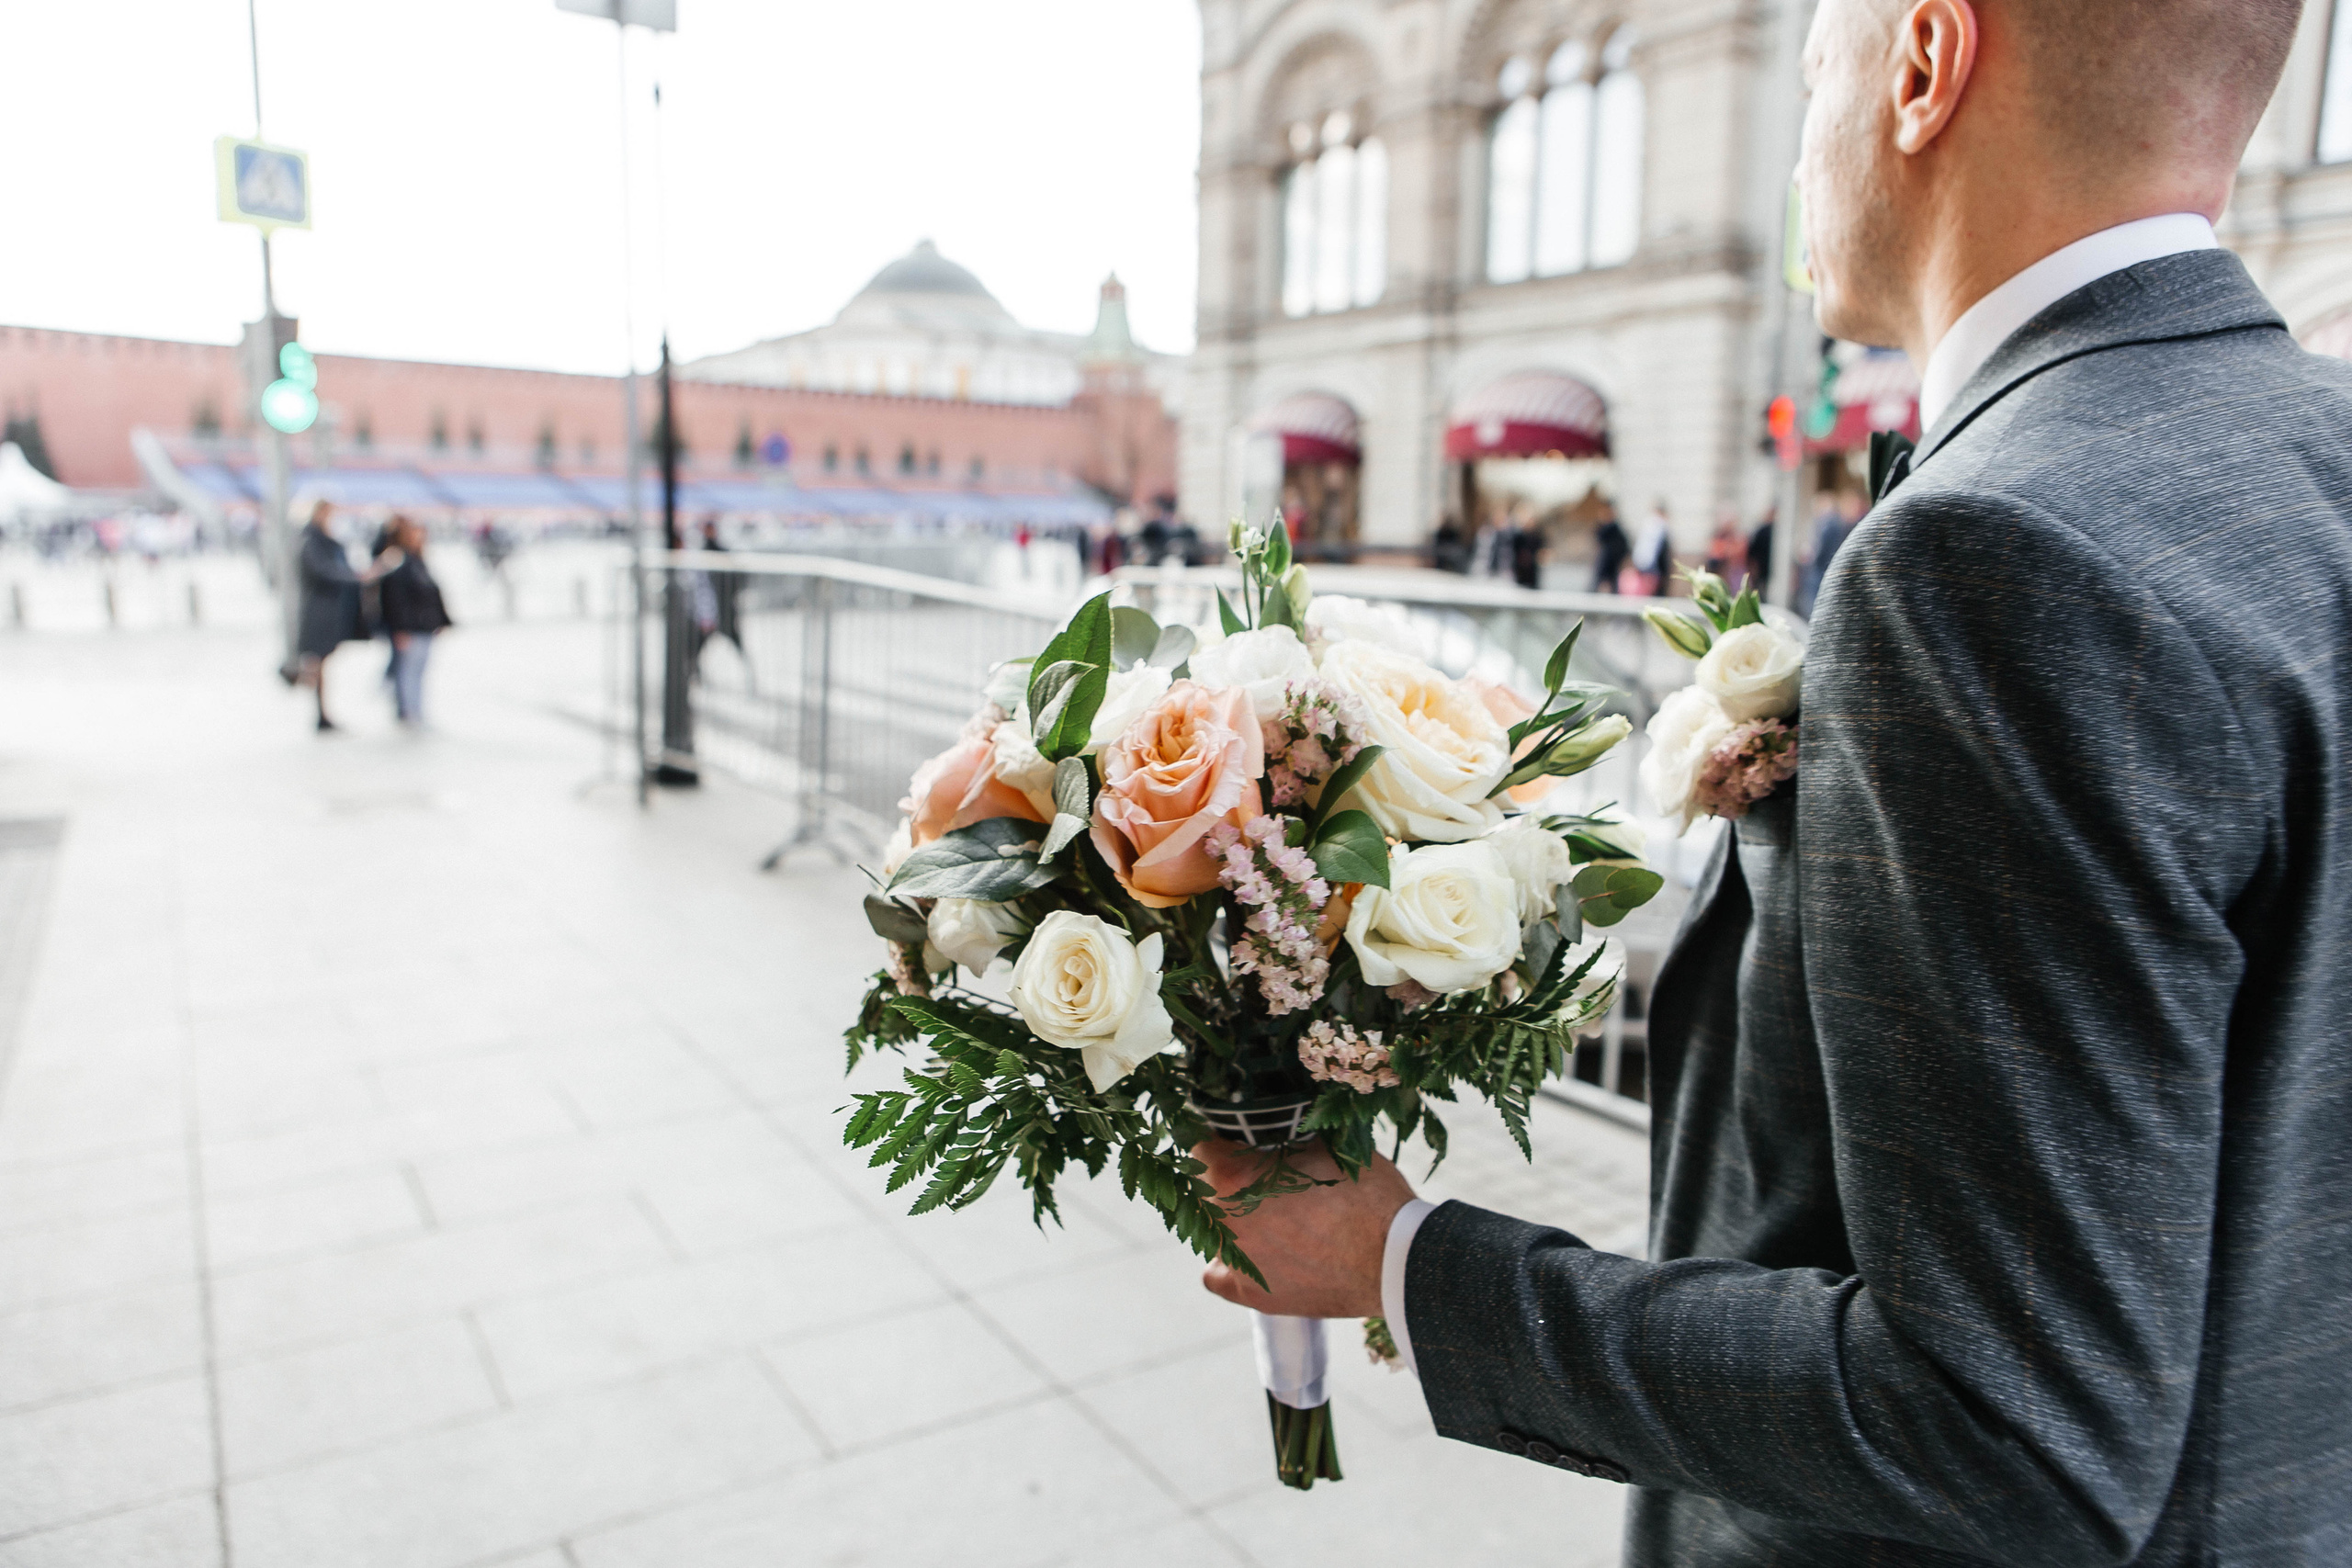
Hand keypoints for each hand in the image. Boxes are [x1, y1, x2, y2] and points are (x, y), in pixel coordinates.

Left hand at [1196, 1137, 1415, 1318]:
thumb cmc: (1367, 1196)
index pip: (1201, 1144)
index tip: (1238, 1136)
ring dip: (1234, 1216)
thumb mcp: (1326, 1146)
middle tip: (1268, 1174)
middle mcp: (1223, 1219)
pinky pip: (1217, 1273)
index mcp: (1232, 1176)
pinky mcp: (1252, 1294)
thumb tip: (1273, 1129)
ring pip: (1213, 1227)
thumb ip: (1284, 1140)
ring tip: (1273, 1215)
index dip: (1222, 1136)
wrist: (1397, 1259)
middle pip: (1207, 1186)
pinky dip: (1229, 1262)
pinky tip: (1255, 1251)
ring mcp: (1234, 1261)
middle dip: (1231, 1175)